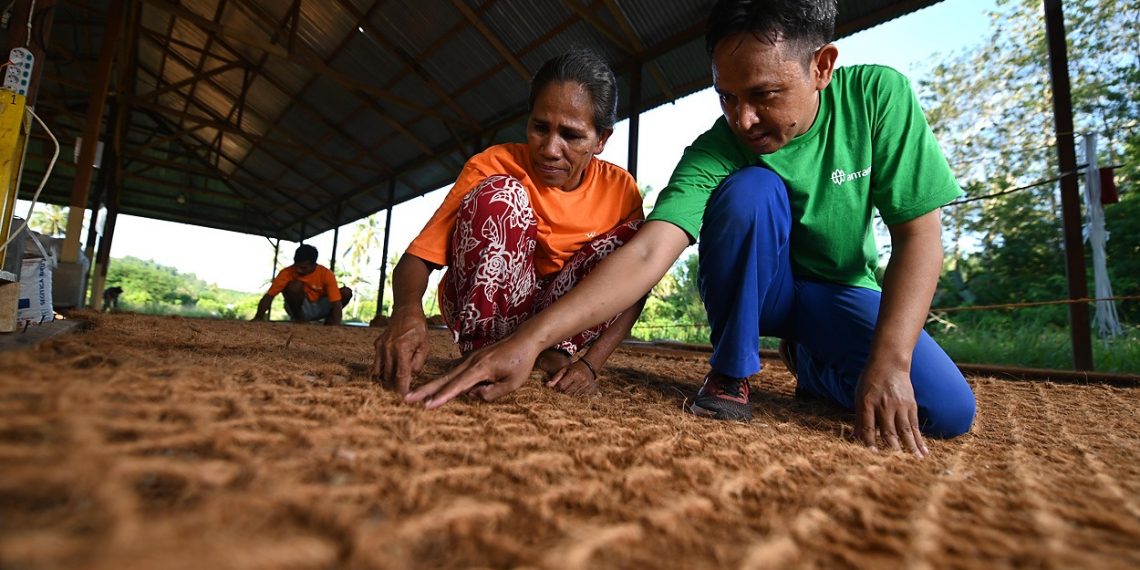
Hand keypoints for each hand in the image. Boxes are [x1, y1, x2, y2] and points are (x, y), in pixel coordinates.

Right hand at [372, 307, 428, 394]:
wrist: (406, 311)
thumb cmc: (418, 328)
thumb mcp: (425, 345)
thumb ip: (418, 363)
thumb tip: (411, 376)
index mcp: (402, 349)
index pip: (401, 375)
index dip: (402, 389)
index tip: (404, 398)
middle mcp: (388, 348)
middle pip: (388, 376)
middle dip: (394, 386)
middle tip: (401, 392)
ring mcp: (380, 346)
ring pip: (380, 372)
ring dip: (386, 380)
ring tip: (394, 384)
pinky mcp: (376, 345)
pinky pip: (377, 363)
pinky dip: (382, 370)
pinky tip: (389, 372)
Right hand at [405, 335, 539, 409]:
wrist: (524, 340)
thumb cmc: (520, 363)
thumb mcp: (512, 383)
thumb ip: (492, 394)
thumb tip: (472, 396)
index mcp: (481, 368)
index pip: (458, 386)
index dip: (442, 397)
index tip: (427, 406)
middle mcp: (471, 362)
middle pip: (445, 379)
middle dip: (425, 390)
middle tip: (407, 398)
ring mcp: (470, 359)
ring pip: (447, 374)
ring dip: (431, 385)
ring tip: (414, 395)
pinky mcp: (472, 359)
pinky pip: (454, 372)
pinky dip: (442, 380)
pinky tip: (433, 386)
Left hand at [546, 359, 598, 395]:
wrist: (589, 366)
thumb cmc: (574, 368)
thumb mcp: (564, 369)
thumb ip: (556, 377)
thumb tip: (547, 386)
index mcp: (573, 374)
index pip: (562, 386)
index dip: (559, 387)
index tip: (559, 385)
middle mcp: (581, 379)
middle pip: (567, 392)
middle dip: (564, 391)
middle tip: (565, 387)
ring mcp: (587, 385)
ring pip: (574, 395)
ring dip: (571, 393)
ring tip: (572, 387)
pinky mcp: (591, 389)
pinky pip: (582, 396)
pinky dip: (578, 394)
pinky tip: (578, 389)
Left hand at [853, 362, 928, 457]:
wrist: (890, 362)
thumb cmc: (870, 381)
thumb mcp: (859, 396)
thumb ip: (859, 418)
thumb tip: (853, 438)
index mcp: (867, 403)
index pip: (867, 427)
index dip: (869, 442)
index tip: (872, 457)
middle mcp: (884, 406)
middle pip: (888, 431)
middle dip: (892, 449)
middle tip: (895, 464)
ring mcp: (899, 406)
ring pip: (905, 431)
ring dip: (910, 448)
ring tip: (915, 462)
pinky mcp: (911, 405)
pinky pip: (915, 425)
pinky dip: (919, 439)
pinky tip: (924, 451)